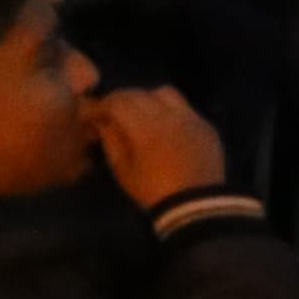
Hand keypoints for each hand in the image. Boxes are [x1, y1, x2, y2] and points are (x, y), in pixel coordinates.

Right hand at [86, 85, 233, 207]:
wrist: (196, 205)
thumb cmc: (152, 190)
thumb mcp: (123, 169)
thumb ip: (111, 139)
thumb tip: (102, 121)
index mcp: (146, 127)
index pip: (119, 101)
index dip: (102, 104)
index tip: (92, 115)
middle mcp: (171, 115)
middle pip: (141, 93)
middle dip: (121, 99)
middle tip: (111, 113)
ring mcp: (192, 117)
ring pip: (165, 93)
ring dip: (147, 99)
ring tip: (138, 115)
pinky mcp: (206, 125)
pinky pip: (184, 107)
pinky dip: (168, 109)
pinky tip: (162, 124)